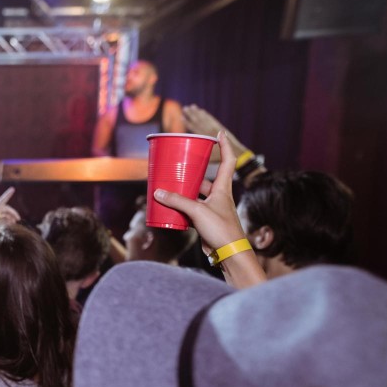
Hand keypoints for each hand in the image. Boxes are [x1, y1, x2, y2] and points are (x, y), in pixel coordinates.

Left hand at [0, 187, 18, 231]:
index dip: (7, 195)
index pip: (1, 201)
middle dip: (12, 213)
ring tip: (14, 223)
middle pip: (5, 208)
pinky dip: (6, 218)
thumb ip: (4, 225)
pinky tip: (9, 224)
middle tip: (18, 219)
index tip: (12, 189)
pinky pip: (1, 215)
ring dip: (9, 216)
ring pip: (3, 212)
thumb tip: (11, 225)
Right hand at [153, 131, 245, 253]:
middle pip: (206, 179)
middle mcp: (218, 197)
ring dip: (184, 192)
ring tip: (170, 186)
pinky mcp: (205, 222)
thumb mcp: (197, 211)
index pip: (228, 161)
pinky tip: (170, 208)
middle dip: (193, 172)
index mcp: (222, 189)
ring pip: (196, 196)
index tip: (219, 134)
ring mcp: (212, 210)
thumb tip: (157, 192)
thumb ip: (177, 201)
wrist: (229, 253)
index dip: (225, 146)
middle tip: (180, 165)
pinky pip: (191, 211)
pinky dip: (181, 209)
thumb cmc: (221, 229)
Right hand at [183, 105, 248, 157]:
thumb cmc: (222, 157)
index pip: (195, 128)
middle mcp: (211, 131)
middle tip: (185, 108)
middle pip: (199, 121)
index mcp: (207, 137)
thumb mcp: (208, 158)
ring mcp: (216, 128)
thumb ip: (199, 155)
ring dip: (198, 112)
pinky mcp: (220, 128)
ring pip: (205, 118)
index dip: (188, 123)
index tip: (181, 117)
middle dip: (192, 114)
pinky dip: (206, 115)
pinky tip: (202, 112)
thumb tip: (188, 155)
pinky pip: (211, 119)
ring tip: (192, 106)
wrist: (238, 152)